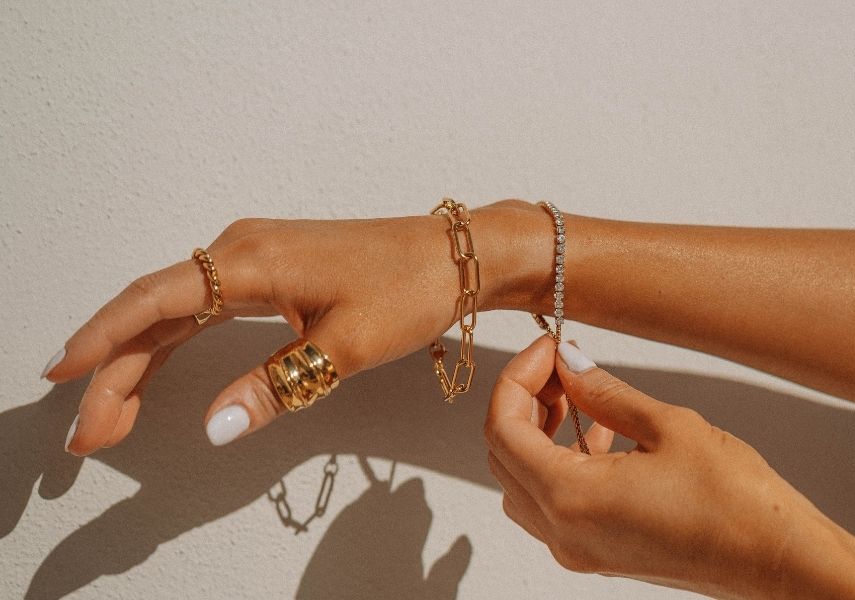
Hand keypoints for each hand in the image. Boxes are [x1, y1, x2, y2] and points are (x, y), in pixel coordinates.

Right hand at [45, 213, 474, 455]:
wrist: (457, 256)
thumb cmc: (410, 289)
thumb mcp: (344, 346)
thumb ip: (275, 384)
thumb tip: (215, 425)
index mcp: (252, 260)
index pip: (155, 302)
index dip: (104, 340)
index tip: (64, 376)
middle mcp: (243, 249)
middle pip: (156, 311)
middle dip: (117, 371)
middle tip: (91, 433)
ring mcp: (256, 256)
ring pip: (176, 309)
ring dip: (141, 359)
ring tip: (114, 415)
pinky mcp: (273, 268)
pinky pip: (206, 304)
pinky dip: (176, 338)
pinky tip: (158, 366)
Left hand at [484, 336, 854, 598]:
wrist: (779, 562)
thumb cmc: (737, 503)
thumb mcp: (668, 426)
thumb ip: (604, 392)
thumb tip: (568, 364)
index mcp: (570, 499)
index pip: (503, 428)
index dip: (517, 378)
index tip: (546, 347)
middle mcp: (562, 532)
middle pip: (503, 455)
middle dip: (522, 401)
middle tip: (558, 366)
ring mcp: (577, 549)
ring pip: (521, 482)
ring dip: (537, 433)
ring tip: (577, 395)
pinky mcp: (596, 553)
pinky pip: (551, 504)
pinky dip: (557, 463)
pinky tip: (597, 436)